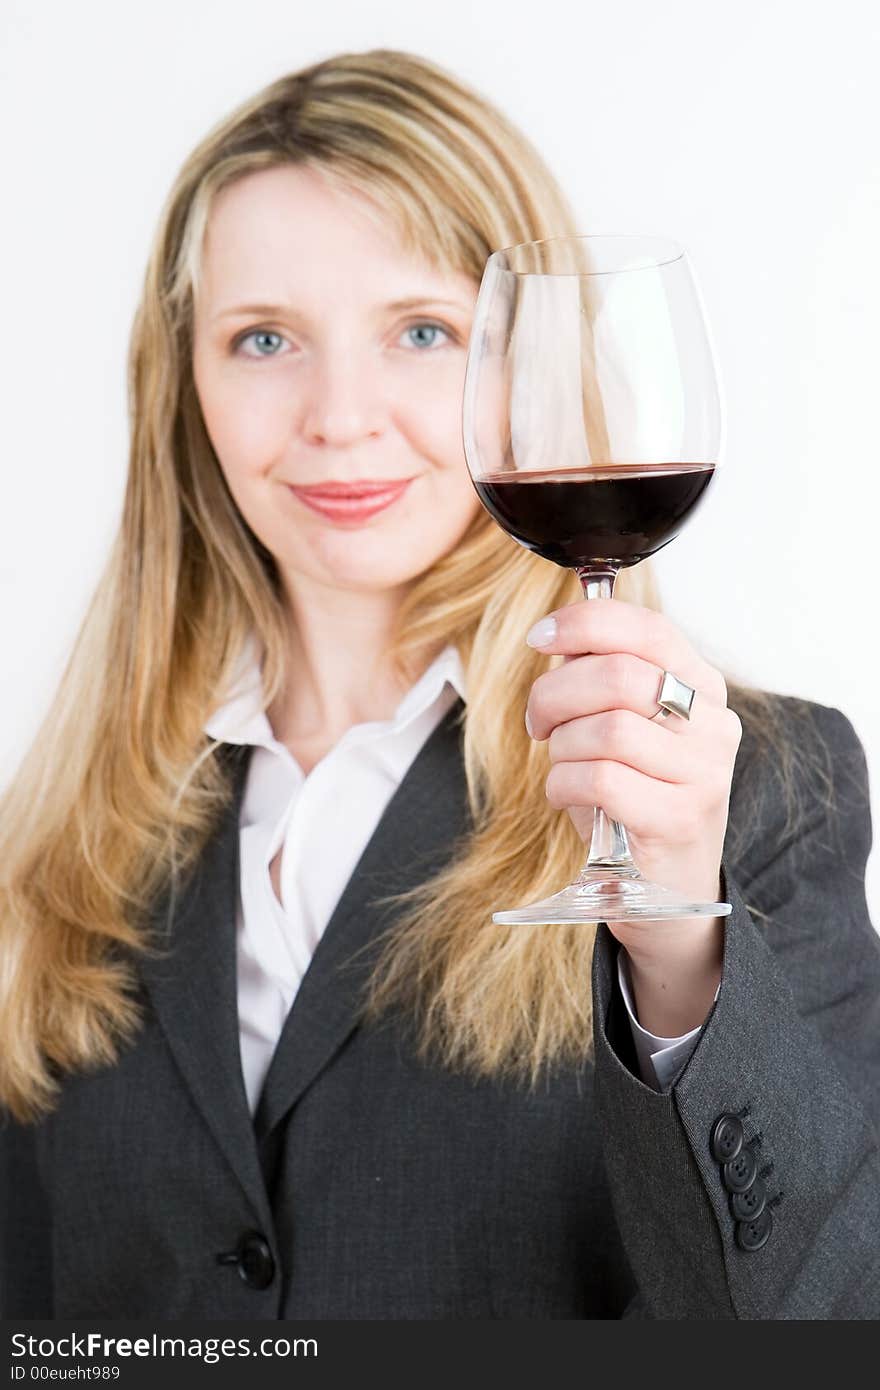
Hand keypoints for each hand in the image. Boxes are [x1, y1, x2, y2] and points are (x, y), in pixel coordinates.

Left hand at [524, 598, 741, 1035]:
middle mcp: (713, 725)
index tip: (541, 637)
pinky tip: (567, 795)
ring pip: (605, 729)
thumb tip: (558, 639)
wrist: (666, 892)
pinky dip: (563, 784)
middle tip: (538, 722)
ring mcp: (702, 773)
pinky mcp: (678, 819)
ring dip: (561, 747)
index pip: (649, 629)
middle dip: (555, 693)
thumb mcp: (623, 728)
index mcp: (702, 687)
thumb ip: (600, 679)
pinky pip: (599, 780)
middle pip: (617, 675)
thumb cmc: (634, 798)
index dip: (586, 623)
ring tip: (561, 765)